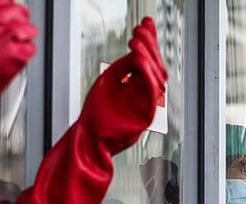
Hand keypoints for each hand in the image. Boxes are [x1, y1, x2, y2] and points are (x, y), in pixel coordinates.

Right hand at [0, 0, 36, 106]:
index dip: (2, 1)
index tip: (9, 3)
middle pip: (8, 10)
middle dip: (19, 14)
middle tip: (23, 18)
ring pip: (23, 27)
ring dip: (28, 32)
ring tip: (27, 35)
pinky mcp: (12, 56)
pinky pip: (29, 47)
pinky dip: (29, 49)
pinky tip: (24, 53)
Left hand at [79, 17, 167, 152]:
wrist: (89, 137)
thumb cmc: (97, 114)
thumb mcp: (109, 81)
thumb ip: (124, 66)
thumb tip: (138, 48)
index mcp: (138, 86)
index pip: (148, 60)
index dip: (149, 42)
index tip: (147, 23)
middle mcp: (145, 94)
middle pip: (156, 66)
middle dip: (150, 45)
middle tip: (141, 28)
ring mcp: (147, 105)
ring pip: (156, 76)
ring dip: (147, 55)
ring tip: (136, 40)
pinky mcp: (146, 116)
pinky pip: (151, 91)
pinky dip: (146, 72)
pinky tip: (139, 57)